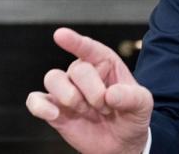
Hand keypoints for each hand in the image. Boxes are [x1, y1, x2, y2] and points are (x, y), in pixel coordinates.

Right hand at [26, 27, 152, 153]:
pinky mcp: (53, 109)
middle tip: (106, 108)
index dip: (75, 41)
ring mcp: (65, 90)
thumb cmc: (131, 116)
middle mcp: (81, 73)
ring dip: (71, 98)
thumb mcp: (143, 105)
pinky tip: (54, 113)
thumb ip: (132, 97)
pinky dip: (40, 106)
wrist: (122, 143)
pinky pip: (35, 101)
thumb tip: (112, 95)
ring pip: (52, 79)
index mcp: (103, 63)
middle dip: (94, 93)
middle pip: (76, 69)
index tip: (60, 35)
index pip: (88, 48)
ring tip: (87, 112)